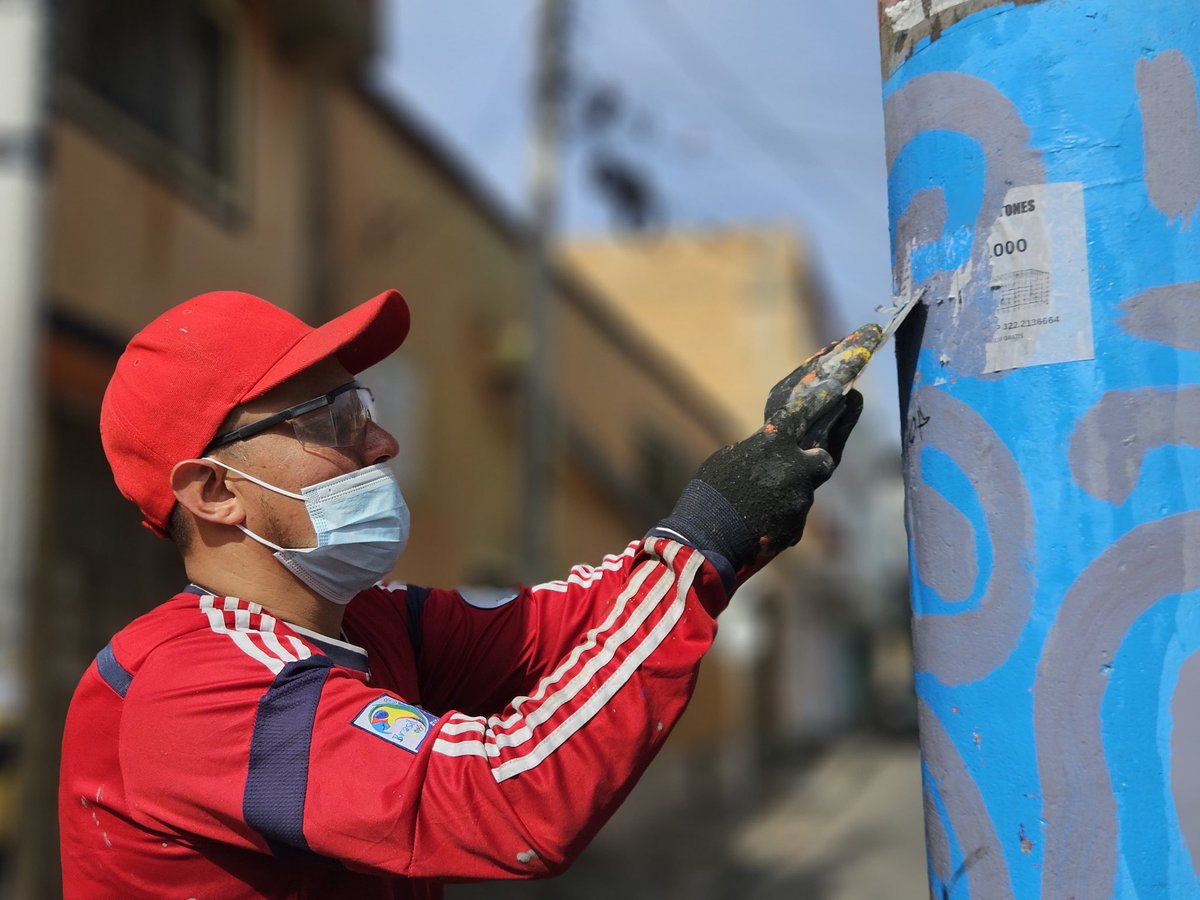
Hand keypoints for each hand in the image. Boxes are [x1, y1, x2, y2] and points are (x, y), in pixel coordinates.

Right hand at [655, 325, 876, 571]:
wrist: (706, 539)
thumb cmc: (709, 493)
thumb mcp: (730, 458)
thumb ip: (759, 450)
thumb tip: (772, 449)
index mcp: (774, 443)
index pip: (808, 413)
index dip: (827, 400)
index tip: (847, 389)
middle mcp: (795, 470)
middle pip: (826, 450)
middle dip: (840, 430)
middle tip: (854, 409)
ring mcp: (799, 501)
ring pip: (805, 487)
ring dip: (793, 485)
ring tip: (766, 490)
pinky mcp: (796, 528)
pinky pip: (791, 513)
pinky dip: (778, 513)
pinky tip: (757, 518)